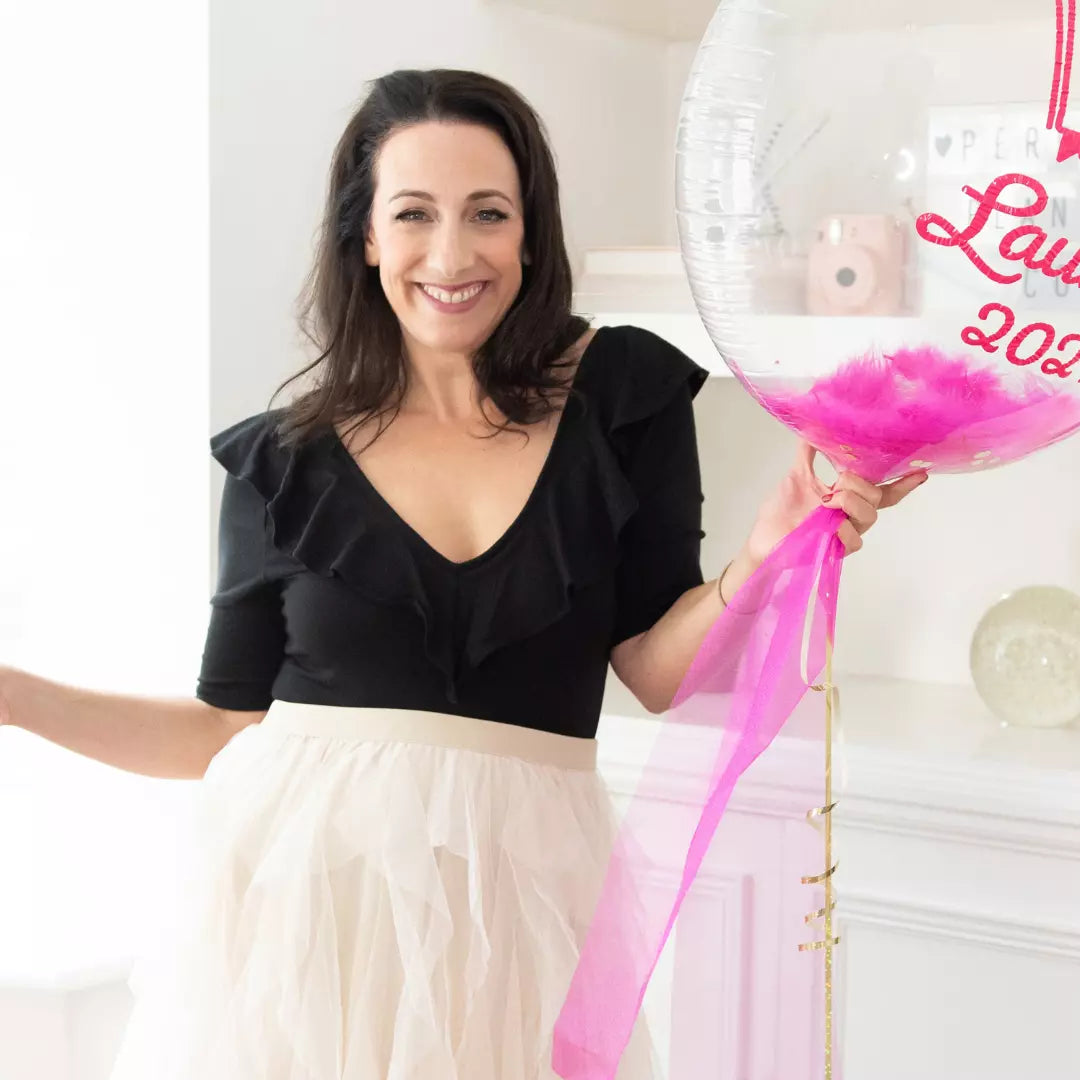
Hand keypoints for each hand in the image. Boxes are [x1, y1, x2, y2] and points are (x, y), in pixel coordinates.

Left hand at [741, 442, 926, 567]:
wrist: (762, 538)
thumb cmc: (780, 511)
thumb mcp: (795, 475)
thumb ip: (808, 452)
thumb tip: (813, 425)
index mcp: (847, 496)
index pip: (882, 490)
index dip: (903, 483)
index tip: (921, 472)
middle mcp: (851, 515)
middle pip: (877, 497)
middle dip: (859, 484)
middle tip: (835, 484)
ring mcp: (845, 532)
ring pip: (869, 516)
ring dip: (850, 502)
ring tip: (827, 501)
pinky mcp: (835, 550)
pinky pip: (854, 540)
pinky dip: (844, 530)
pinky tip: (831, 526)